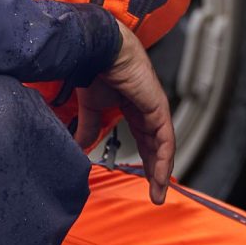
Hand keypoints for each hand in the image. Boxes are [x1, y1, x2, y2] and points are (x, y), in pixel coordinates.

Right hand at [76, 24, 176, 202]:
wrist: (98, 50)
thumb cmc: (96, 68)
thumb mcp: (91, 107)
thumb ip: (89, 127)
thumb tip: (80, 146)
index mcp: (134, 106)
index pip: (144, 139)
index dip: (145, 160)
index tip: (143, 181)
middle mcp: (148, 108)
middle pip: (155, 146)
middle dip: (155, 171)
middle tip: (154, 194)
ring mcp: (155, 107)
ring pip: (163, 147)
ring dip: (161, 172)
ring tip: (158, 193)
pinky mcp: (158, 107)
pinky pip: (164, 140)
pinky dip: (163, 160)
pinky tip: (159, 177)